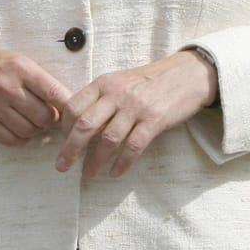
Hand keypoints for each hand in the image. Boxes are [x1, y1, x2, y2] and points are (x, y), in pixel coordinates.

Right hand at [0, 44, 67, 146]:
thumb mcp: (22, 61)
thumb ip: (43, 81)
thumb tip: (68, 103)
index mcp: (21, 68)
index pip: (54, 93)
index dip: (69, 106)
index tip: (74, 111)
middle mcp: (6, 87)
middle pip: (44, 116)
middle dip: (52, 119)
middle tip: (51, 115)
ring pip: (29, 130)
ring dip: (37, 130)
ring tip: (35, 120)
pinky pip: (11, 139)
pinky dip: (21, 138)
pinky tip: (22, 128)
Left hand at [53, 50, 215, 178]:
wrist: (187, 74)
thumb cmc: (150, 82)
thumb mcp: (120, 81)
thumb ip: (100, 98)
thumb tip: (77, 123)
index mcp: (105, 83)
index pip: (74, 106)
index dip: (65, 127)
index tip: (64, 141)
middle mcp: (117, 94)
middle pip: (85, 124)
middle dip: (71, 149)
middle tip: (62, 166)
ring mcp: (136, 107)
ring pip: (108, 139)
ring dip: (95, 161)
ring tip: (88, 174)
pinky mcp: (154, 120)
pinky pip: (133, 146)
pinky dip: (122, 163)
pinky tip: (115, 173)